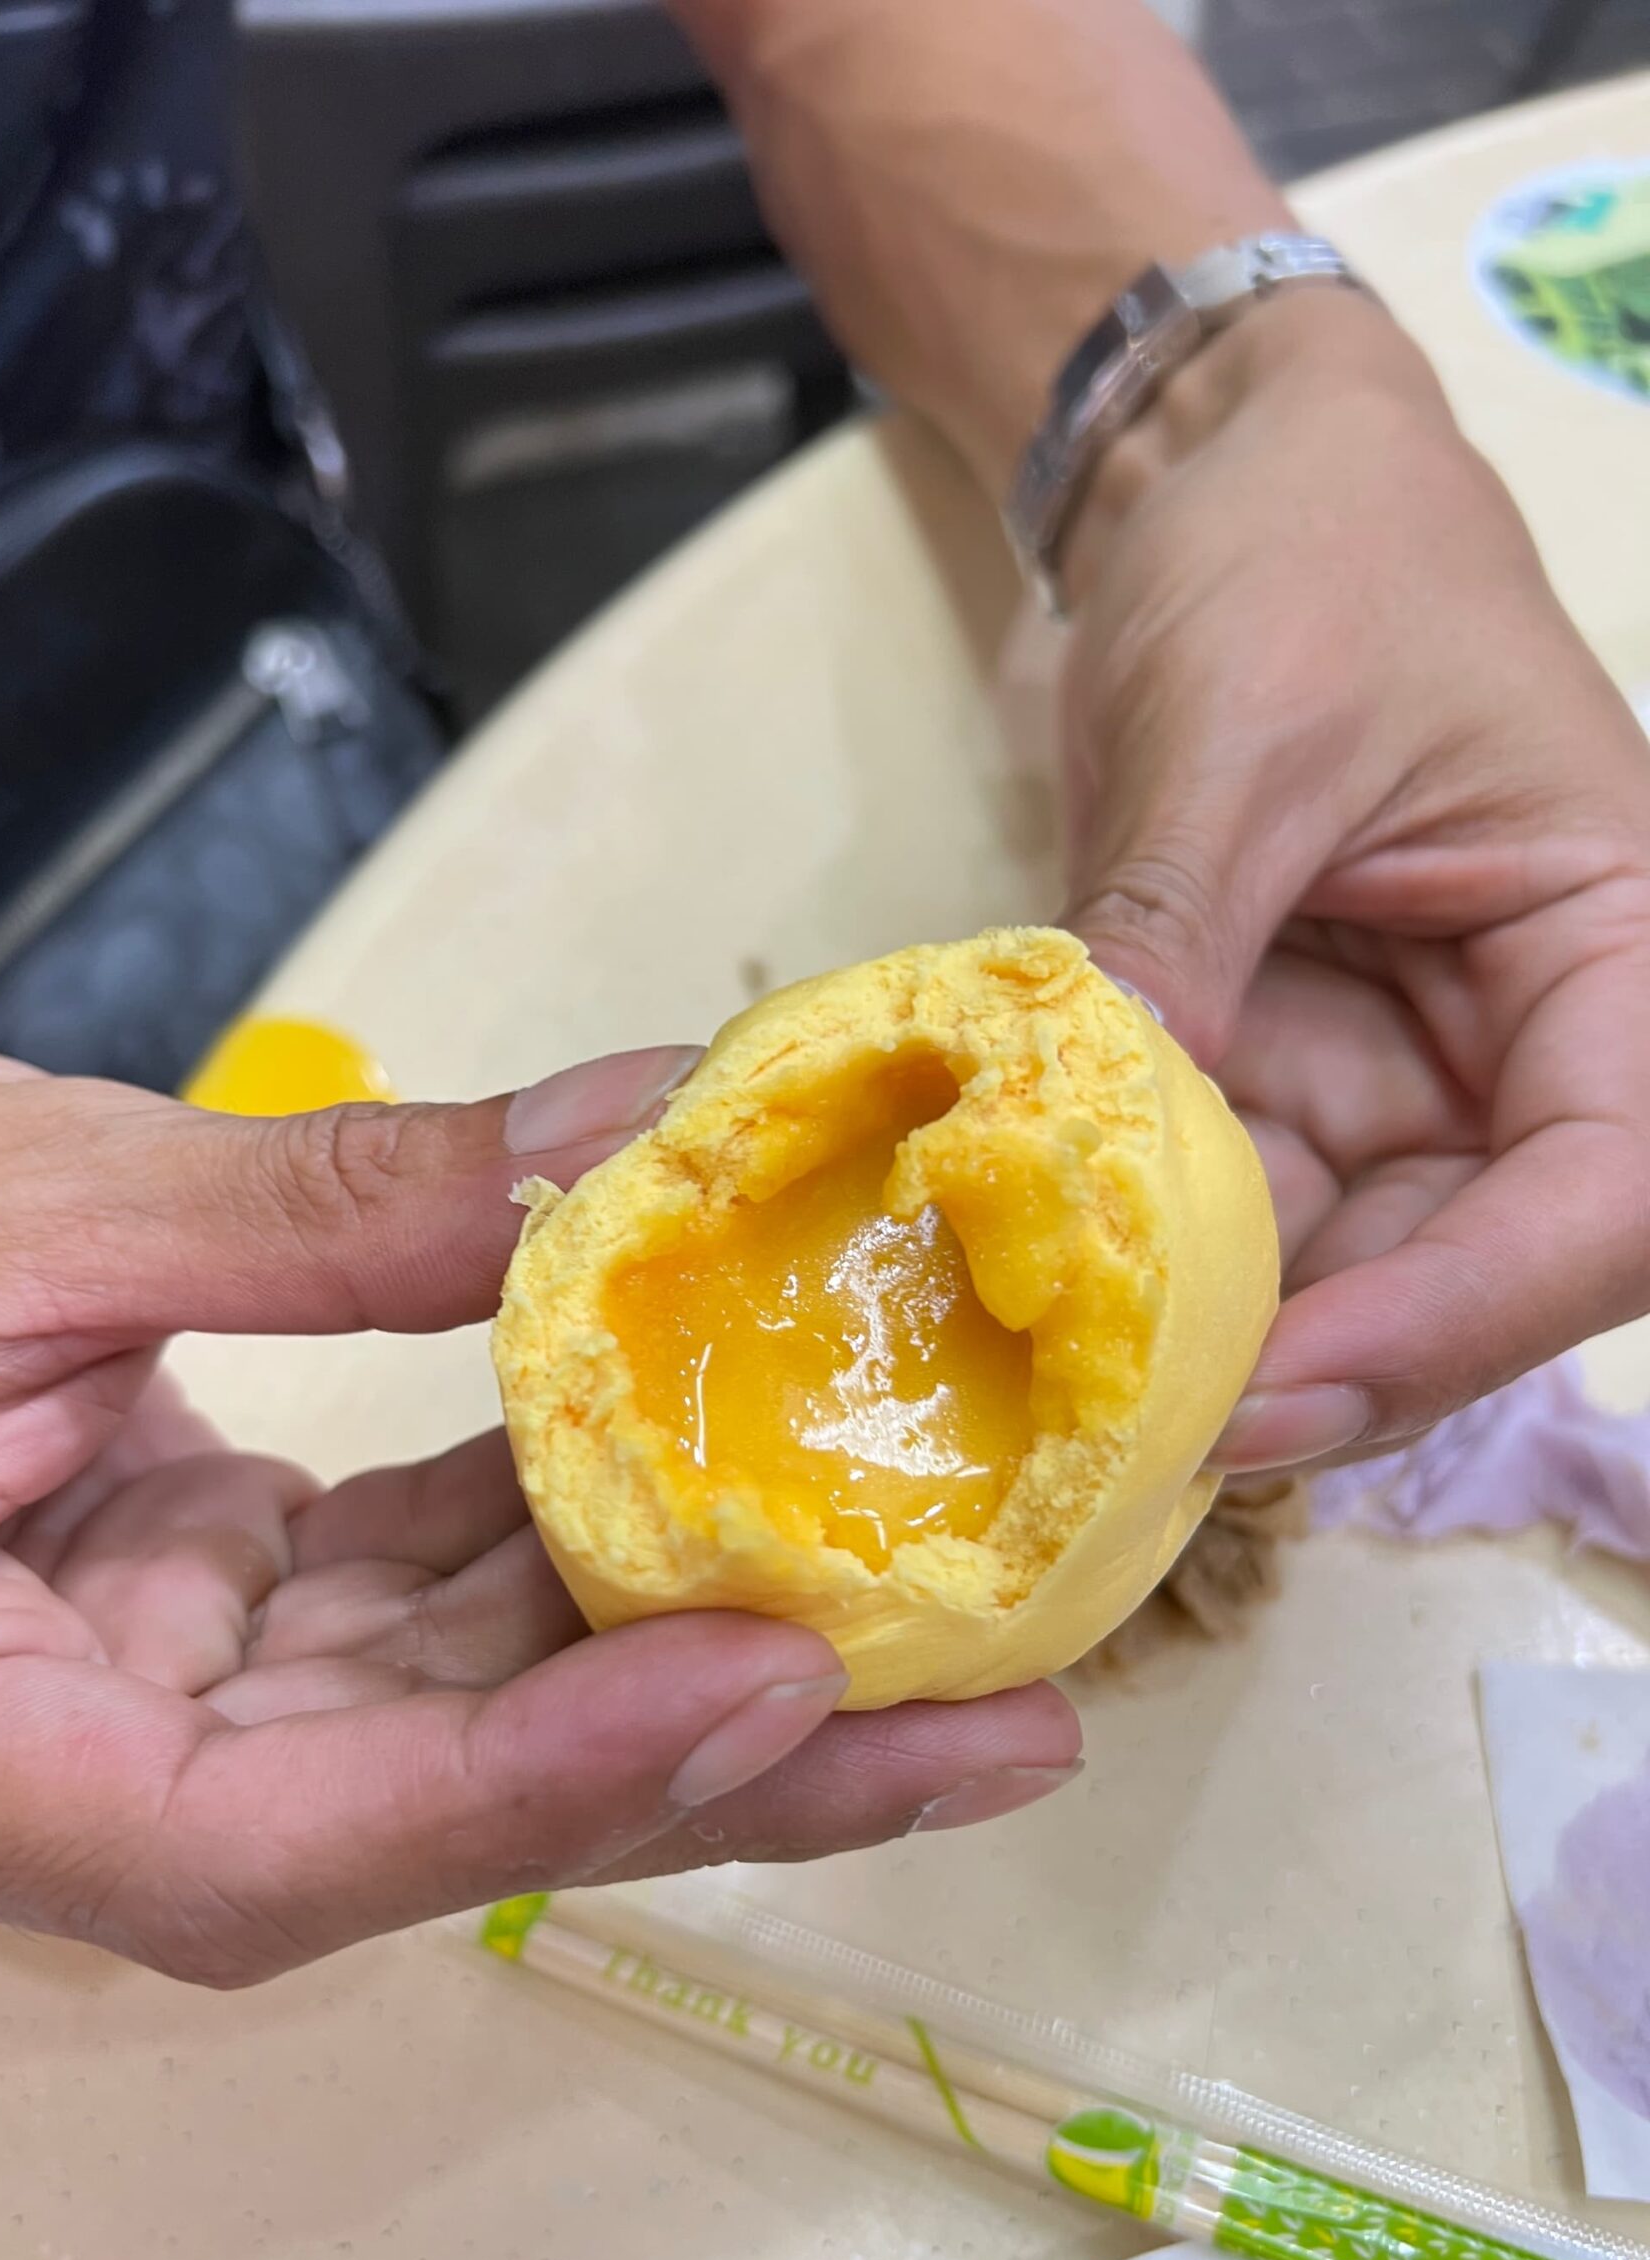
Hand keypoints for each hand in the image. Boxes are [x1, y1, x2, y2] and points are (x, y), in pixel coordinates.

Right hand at [0, 1026, 1077, 1984]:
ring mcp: (148, 1688)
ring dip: (684, 1639)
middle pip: (432, 1812)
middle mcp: (73, 1771)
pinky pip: (410, 1593)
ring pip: (455, 1708)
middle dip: (718, 1759)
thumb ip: (320, 1207)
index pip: (271, 1844)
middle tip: (995, 1713)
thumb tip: (627, 1148)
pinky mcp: (192, 1599)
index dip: (532, 1785)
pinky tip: (729, 1461)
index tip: (763, 1679)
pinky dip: (566, 1523)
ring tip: (943, 1605)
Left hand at [1056, 288, 1649, 1469]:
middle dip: (1302, 1368)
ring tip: (1050, 1394)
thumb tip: (1080, 1144)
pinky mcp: (1278, 1084)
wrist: (1224, 478)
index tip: (1278, 1391)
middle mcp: (1523, 1055)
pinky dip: (1127, 1256)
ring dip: (1196, 1335)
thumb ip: (1179, 940)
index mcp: (1616, 959)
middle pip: (1460, 1278)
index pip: (1604, 1200)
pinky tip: (1017, 1295)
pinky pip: (1217, 1209)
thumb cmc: (1304, 551)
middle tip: (1121, 1435)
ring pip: (1327, 1273)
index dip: (1453, 1324)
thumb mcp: (1241, 733)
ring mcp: (1396, 1083)